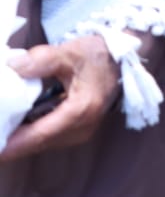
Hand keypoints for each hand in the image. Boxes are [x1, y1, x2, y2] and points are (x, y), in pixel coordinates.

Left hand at [0, 36, 119, 160]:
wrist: (120, 60)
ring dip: (19, 141)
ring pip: (41, 144)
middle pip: (38, 143)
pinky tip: (14, 127)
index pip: (40, 134)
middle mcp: (82, 128)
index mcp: (81, 110)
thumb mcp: (70, 52)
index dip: (13, 144)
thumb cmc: (96, 55)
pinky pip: (47, 140)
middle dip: (10, 143)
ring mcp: (81, 132)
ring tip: (1, 130)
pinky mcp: (77, 132)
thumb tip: (12, 68)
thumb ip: (41, 59)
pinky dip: (29, 136)